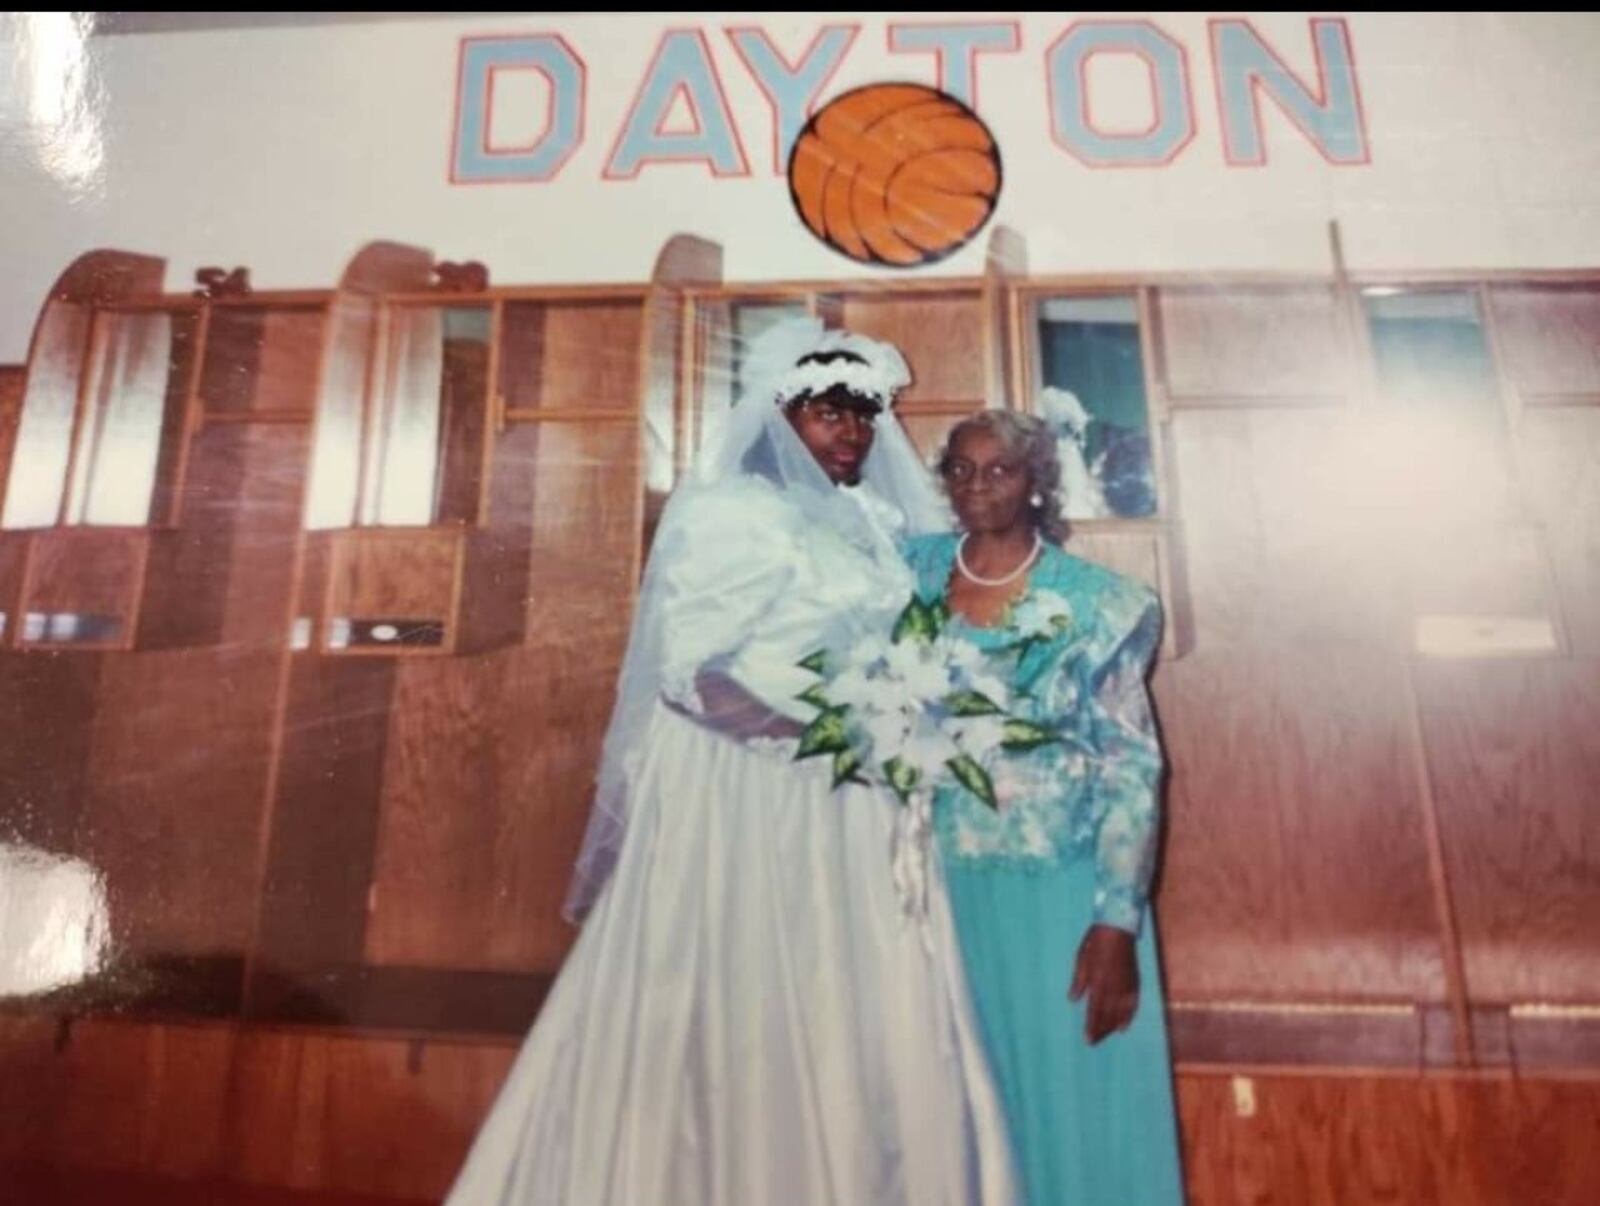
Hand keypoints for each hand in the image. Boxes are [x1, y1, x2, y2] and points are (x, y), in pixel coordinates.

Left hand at [1068, 924, 1138, 1044]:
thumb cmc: (1095, 942)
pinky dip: (1129, 1016)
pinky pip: (1133, 1003)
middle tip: (1095, 1042)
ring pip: (1120, 1012)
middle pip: (1108, 1015)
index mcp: (1098, 981)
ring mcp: (1125, 984)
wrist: (1118, 927)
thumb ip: (1079, 981)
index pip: (1095, 1010)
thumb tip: (1073, 1000)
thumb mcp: (1081, 959)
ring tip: (1107, 1036)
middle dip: (1101, 1030)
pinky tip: (1124, 1026)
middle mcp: (1113, 987)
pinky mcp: (1135, 981)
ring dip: (1113, 1026)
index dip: (1092, 1026)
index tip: (1088, 1039)